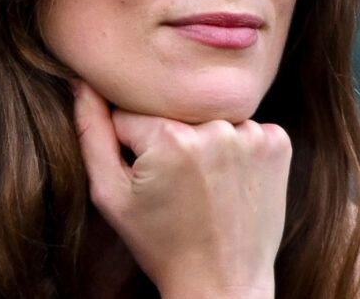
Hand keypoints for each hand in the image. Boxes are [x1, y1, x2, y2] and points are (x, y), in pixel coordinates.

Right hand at [74, 81, 291, 298]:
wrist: (222, 284)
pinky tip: (229, 181)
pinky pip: (242, 127)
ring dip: (201, 142)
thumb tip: (82, 81)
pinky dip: (234, 148)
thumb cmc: (160, 244)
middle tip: (176, 187)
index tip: (147, 181)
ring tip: (203, 186)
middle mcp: (216, 127)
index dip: (130, 146)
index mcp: (170, 136)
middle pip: (172, 113)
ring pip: (206, 118)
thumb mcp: (110, 194)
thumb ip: (90, 132)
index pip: (130, 114)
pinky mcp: (278, 142)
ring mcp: (254, 133)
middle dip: (166, 140)